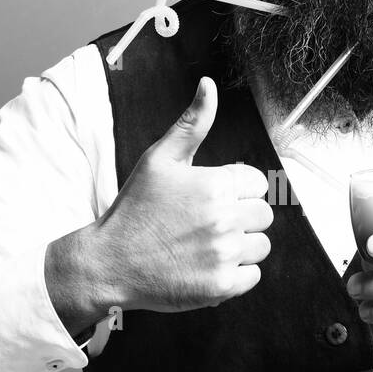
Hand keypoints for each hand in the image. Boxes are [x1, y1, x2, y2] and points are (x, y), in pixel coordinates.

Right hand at [45, 76, 272, 329]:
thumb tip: (209, 85)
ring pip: (261, 246)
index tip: (210, 199)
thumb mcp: (160, 159)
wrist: (109, 262)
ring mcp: (223, 255)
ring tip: (206, 245)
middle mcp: (223, 219)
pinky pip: (252, 276)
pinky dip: (236, 274)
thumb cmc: (135, 209)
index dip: (236, 190)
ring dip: (241, 246)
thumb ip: (192, 123)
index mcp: (215, 185)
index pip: (257, 183)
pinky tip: (207, 265)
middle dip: (240, 217)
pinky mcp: (221, 286)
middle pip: (263, 215)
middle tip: (205, 224)